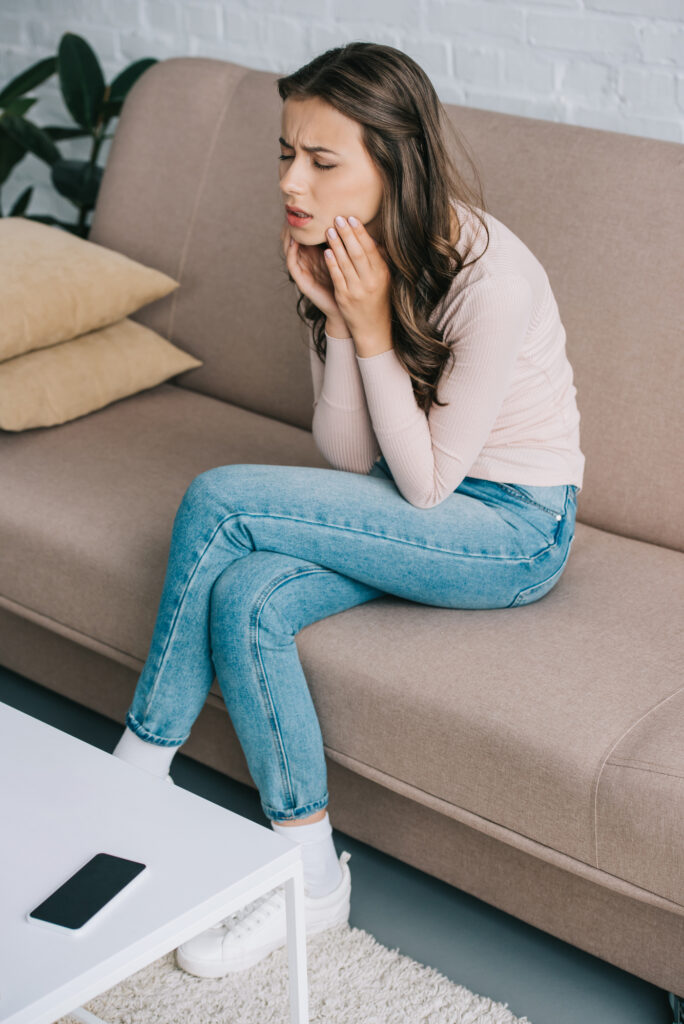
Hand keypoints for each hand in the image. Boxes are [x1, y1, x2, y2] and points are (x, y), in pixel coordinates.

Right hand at [281, 220, 349, 329]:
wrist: (348, 307)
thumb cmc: (352, 282)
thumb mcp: (351, 258)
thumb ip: (350, 242)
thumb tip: (357, 218)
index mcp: (320, 253)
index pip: (310, 232)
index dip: (309, 219)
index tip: (312, 204)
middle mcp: (310, 260)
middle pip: (297, 237)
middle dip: (296, 223)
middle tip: (298, 209)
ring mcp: (304, 269)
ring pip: (291, 247)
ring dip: (291, 234)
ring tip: (292, 221)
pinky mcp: (301, 280)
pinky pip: (292, 263)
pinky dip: (291, 251)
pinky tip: (294, 241)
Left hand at [322, 216, 392, 339]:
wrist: (372, 327)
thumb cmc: (377, 299)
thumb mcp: (384, 279)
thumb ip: (378, 259)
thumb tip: (370, 238)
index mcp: (381, 274)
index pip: (370, 248)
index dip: (360, 232)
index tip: (352, 218)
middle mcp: (370, 281)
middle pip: (357, 253)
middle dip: (347, 234)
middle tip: (338, 218)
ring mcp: (357, 290)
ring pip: (345, 263)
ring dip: (336, 245)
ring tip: (329, 230)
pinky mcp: (344, 298)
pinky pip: (337, 277)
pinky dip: (332, 264)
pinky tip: (326, 252)